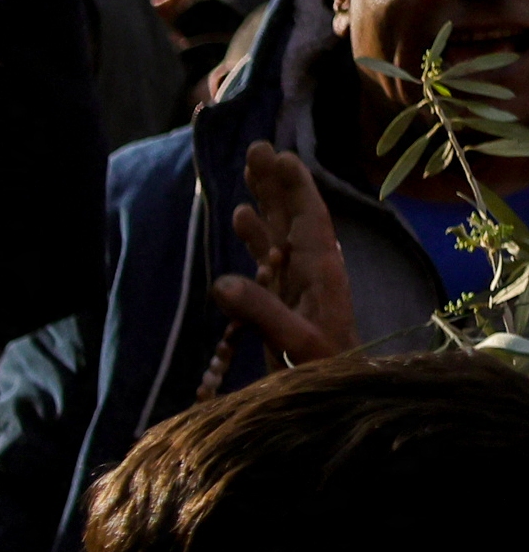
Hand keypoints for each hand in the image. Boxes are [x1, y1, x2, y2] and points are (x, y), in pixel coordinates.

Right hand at [212, 140, 359, 367]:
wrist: (332, 402)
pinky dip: (253, 236)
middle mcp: (310, 271)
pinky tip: (241, 219)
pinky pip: (266, 258)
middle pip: (292, 217)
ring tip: (248, 173)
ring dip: (264, 202)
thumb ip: (261, 311)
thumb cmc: (322, 372)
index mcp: (321, 274)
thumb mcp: (296, 344)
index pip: (309, 220)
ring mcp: (295, 285)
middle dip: (276, 183)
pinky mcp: (281, 300)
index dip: (295, 188)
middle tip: (258, 148)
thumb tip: (220, 281)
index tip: (281, 158)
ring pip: (278, 233)